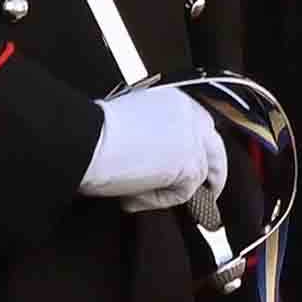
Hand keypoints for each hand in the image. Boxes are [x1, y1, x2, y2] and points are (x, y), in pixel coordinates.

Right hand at [84, 87, 229, 212]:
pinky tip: (131, 197)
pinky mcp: (191, 166)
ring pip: (200, 175)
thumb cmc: (93, 132)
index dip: (196, 150)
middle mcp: (191, 116)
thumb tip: (155, 160)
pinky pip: (183, 193)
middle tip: (201, 194)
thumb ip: (152, 135)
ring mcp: (194, 141)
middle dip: (210, 175)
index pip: (199, 127)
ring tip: (140, 196)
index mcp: (175, 101)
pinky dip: (157, 200)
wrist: (85, 140)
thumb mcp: (130, 121)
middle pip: (216, 150)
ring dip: (172, 191)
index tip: (188, 168)